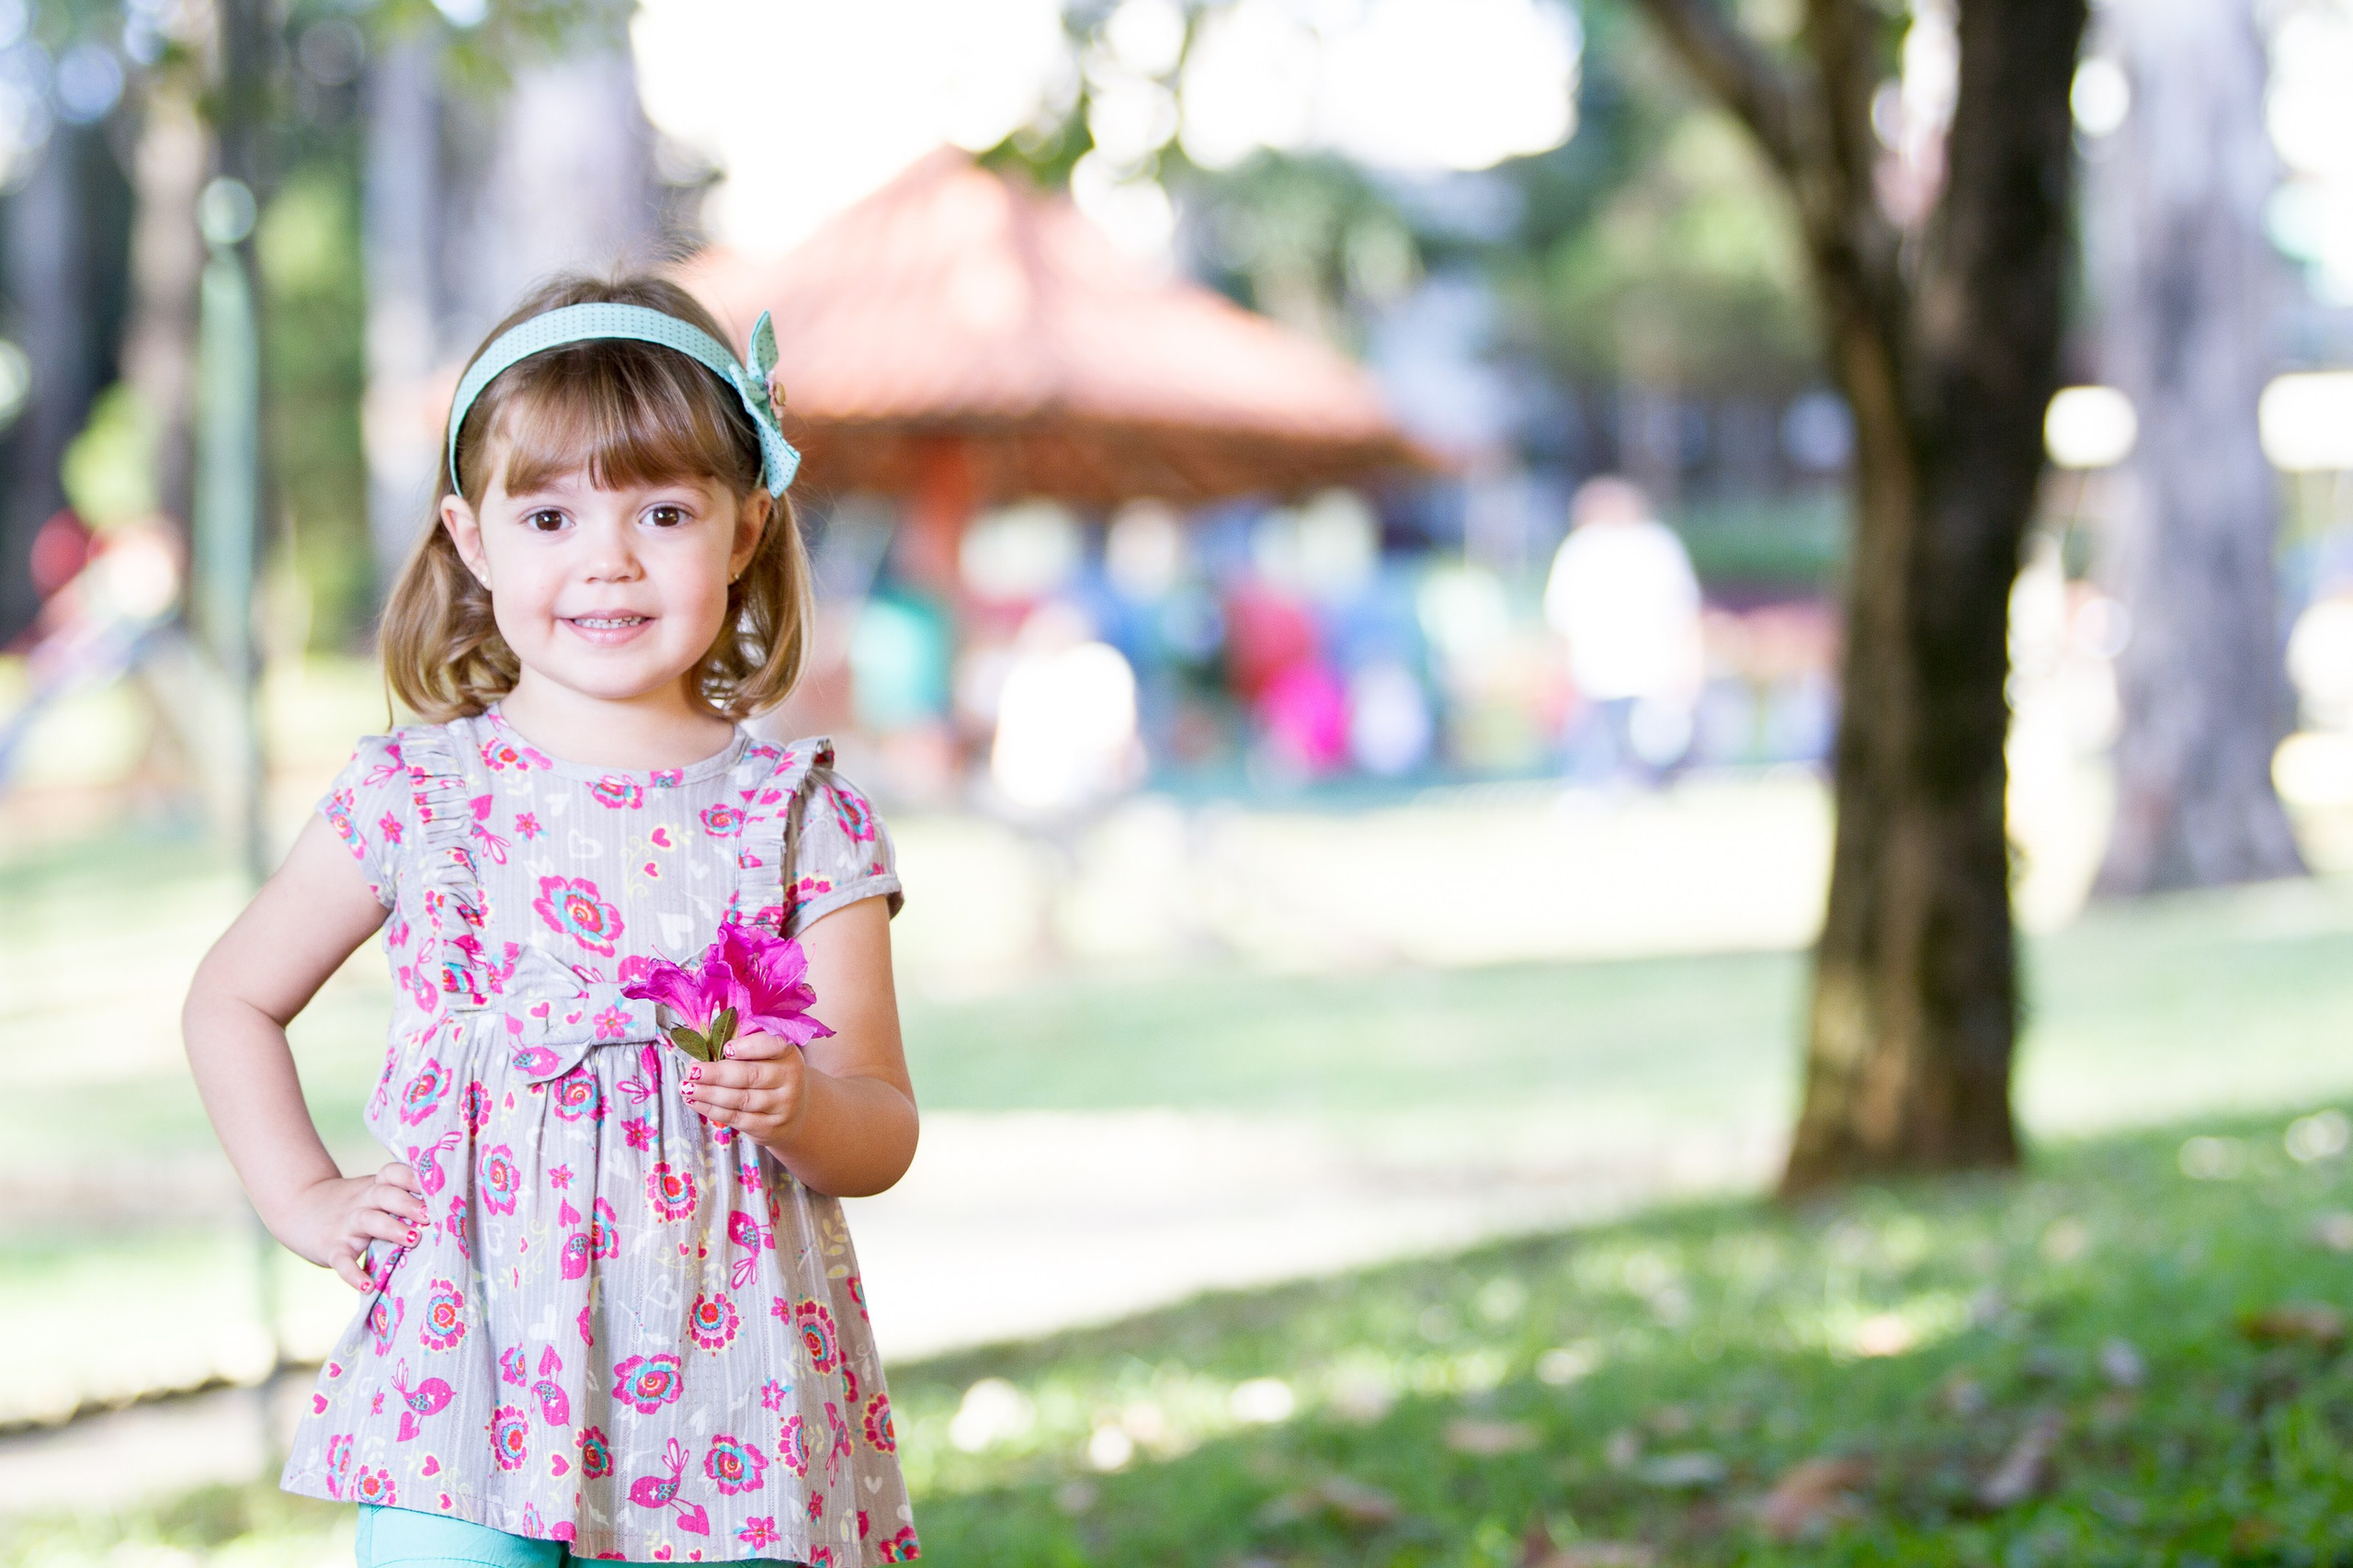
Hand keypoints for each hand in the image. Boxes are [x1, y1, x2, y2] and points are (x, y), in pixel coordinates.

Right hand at [281, 1162, 427, 1290]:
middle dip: (409, 1202)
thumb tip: (449, 1208)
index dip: (413, 1176)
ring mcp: (346, 1224)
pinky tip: (368, 1285)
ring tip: (414, 1239)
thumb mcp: (373, 1193)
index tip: (436, 1183)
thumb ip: (401, 1197)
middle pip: (386, 1194)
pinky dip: (353, 1274)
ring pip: (369, 1220)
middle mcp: (363, 1201)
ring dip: (392, 1228)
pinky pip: (342, 1261)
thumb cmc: (352, 1204)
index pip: (393, 1172)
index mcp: (376, 1186)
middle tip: (430, 1214)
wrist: (298, 1207)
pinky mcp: (332, 1248)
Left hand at [682, 1030, 808, 1152]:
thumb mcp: (764, 1056)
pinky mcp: (770, 1127)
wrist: (792, 1112)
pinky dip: (711, 1109)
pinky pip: (737, 1118)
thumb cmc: (769, 1074)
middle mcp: (790, 1079)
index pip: (773, 1045)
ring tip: (686, 1087)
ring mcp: (782, 1106)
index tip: (726, 1048)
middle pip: (751, 1076)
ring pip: (741, 1099)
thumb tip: (701, 1046)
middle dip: (717, 1074)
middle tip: (692, 1071)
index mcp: (788, 1053)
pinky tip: (695, 1101)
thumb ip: (738, 1046)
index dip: (750, 1047)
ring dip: (708, 1093)